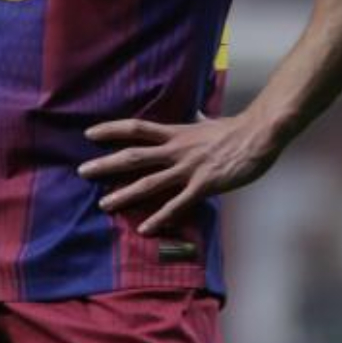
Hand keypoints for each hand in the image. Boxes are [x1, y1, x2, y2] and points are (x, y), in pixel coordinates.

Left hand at [77, 113, 282, 234]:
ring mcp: (188, 169)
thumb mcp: (209, 122)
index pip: (136, 128)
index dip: (111, 129)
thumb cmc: (236, 129)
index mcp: (176, 133)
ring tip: (103, 204)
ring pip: (149, 183)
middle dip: (106, 164)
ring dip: (124, 194)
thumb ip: (197, 122)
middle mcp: (176, 150)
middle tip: (82, 172)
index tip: (89, 133)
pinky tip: (145, 228)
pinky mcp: (204, 185)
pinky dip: (160, 217)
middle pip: (133, 156)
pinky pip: (177, 204)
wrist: (259, 135)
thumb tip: (195, 114)